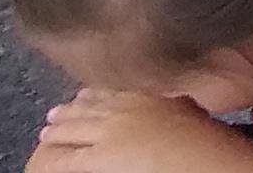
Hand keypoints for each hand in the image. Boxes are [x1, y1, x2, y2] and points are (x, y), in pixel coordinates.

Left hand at [29, 92, 239, 172]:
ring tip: (46, 135)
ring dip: (56, 132)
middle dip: (69, 112)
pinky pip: (65, 160)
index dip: (93, 94)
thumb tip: (174, 103)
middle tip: (55, 114)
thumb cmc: (209, 143)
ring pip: (72, 130)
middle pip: (88, 107)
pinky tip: (43, 161)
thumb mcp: (193, 111)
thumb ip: (175, 104)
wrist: (208, 163)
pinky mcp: (100, 158)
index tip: (83, 94)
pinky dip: (52, 159)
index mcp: (149, 94)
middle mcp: (127, 108)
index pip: (112, 90)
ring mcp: (110, 132)